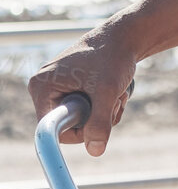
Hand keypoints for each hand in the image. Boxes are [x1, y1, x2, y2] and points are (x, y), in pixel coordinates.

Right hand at [28, 25, 139, 156]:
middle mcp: (45, 88)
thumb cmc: (113, 57)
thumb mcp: (108, 92)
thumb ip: (100, 122)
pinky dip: (104, 106)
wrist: (125, 37)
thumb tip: (95, 151)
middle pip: (68, 124)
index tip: (100, 125)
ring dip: (105, 112)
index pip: (52, 128)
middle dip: (97, 118)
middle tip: (115, 101)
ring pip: (82, 119)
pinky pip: (87, 110)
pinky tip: (116, 92)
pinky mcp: (72, 88)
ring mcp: (58, 88)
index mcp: (42, 87)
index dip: (77, 132)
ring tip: (118, 94)